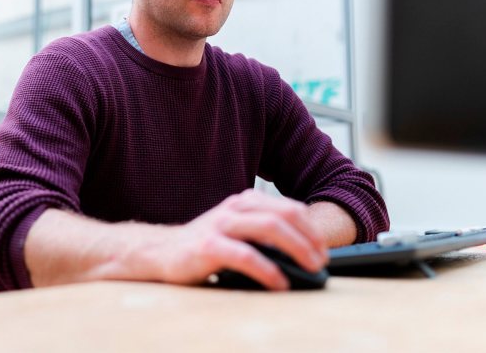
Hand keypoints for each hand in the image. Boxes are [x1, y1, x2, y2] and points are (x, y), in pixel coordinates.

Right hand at [155, 189, 327, 289]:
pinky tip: (279, 283)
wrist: (161, 251)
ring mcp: (220, 225)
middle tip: (322, 260)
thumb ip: (261, 231)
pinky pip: (245, 255)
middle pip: (283, 215)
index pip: (288, 208)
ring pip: (268, 228)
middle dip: (309, 238)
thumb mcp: (235, 229)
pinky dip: (267, 270)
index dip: (311, 228)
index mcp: (244, 201)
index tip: (323, 249)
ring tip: (310, 268)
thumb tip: (302, 250)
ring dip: (296, 248)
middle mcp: (233, 208)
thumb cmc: (204, 243)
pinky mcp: (208, 247)